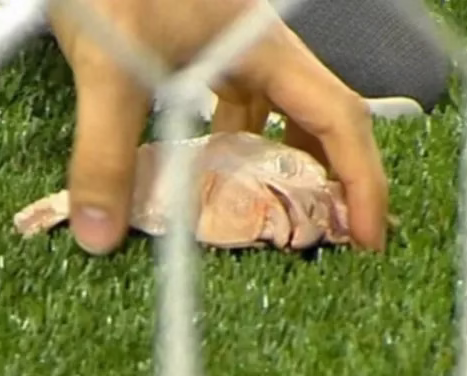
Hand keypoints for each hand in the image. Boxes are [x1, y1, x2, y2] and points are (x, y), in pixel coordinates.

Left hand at [46, 0, 388, 253]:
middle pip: (319, 118)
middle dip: (330, 179)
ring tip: (274, 216)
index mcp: (264, 48)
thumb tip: (100, 235)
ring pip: (276, 111)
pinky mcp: (199, 46)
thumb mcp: (108, 70)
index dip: (362, 182)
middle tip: (327, 238)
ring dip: (280, 163)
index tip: (367, 239)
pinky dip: (235, 143)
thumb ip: (105, 152)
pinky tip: (210, 172)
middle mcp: (258, 47)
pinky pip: (235, 103)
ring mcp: (231, 45)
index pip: (339, 118)